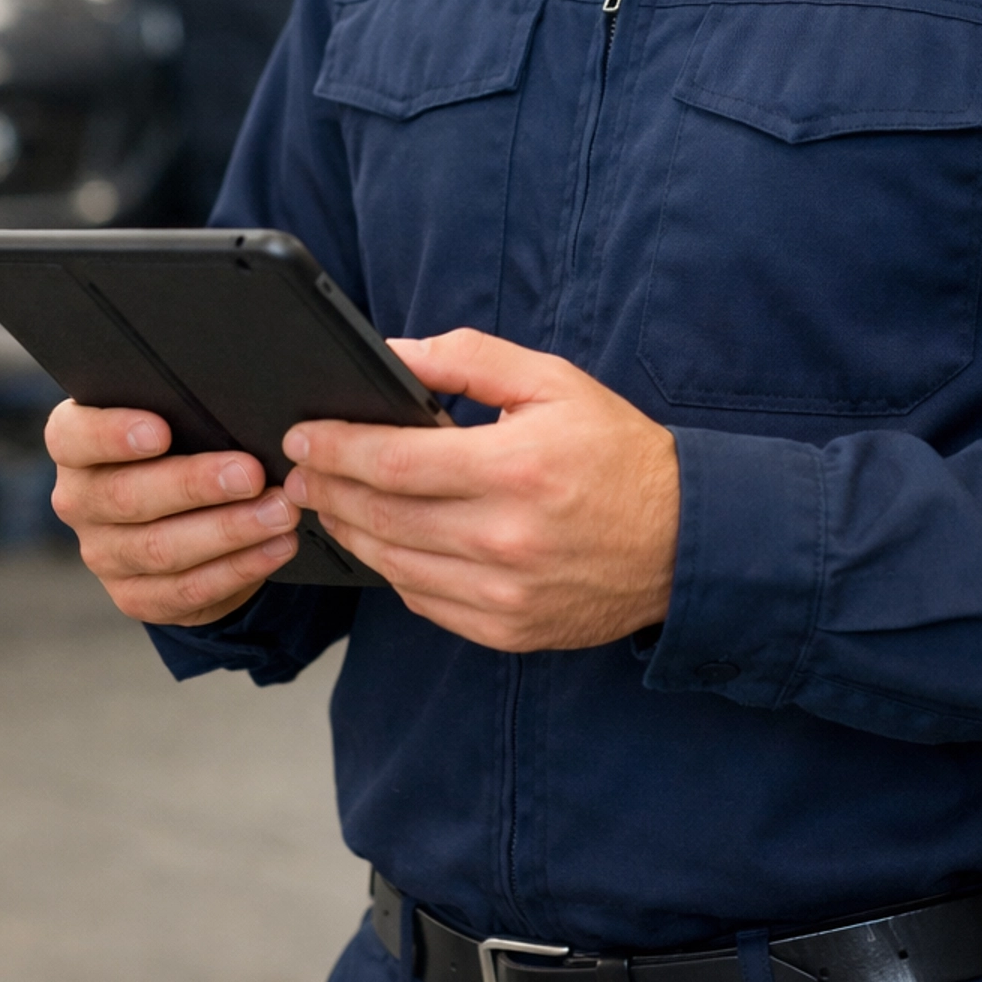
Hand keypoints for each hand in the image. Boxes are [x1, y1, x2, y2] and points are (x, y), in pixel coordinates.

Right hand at [46, 400, 301, 625]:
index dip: (112, 435)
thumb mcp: (176, 417)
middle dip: (195, 485)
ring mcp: (104, 554)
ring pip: (160, 548)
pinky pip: (186, 589)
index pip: (74, 438)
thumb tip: (240, 399)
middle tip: (251, 474)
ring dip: (228, 530)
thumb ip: (186, 407)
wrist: (183, 511)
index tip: (161, 431)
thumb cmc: (183, 441)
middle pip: (127, 496)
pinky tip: (276, 547)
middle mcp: (80, 501)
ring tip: (280, 511)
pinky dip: (238, 568)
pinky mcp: (135, 596)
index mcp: (76, 446)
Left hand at [283, 330, 679, 651]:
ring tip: (326, 504)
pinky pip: (425, 602)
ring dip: (349, 531)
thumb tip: (392, 352)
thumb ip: (467, 359)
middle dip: (326, 490)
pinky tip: (383, 542)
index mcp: (517, 466)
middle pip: (382, 516)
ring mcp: (505, 592)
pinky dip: (393, 570)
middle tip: (298, 471)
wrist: (683, 539)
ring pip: (393, 565)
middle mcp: (507, 537)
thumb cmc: (616, 452)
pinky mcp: (507, 629)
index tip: (304, 435)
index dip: (336, 448)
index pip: (395, 461)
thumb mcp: (551, 382)